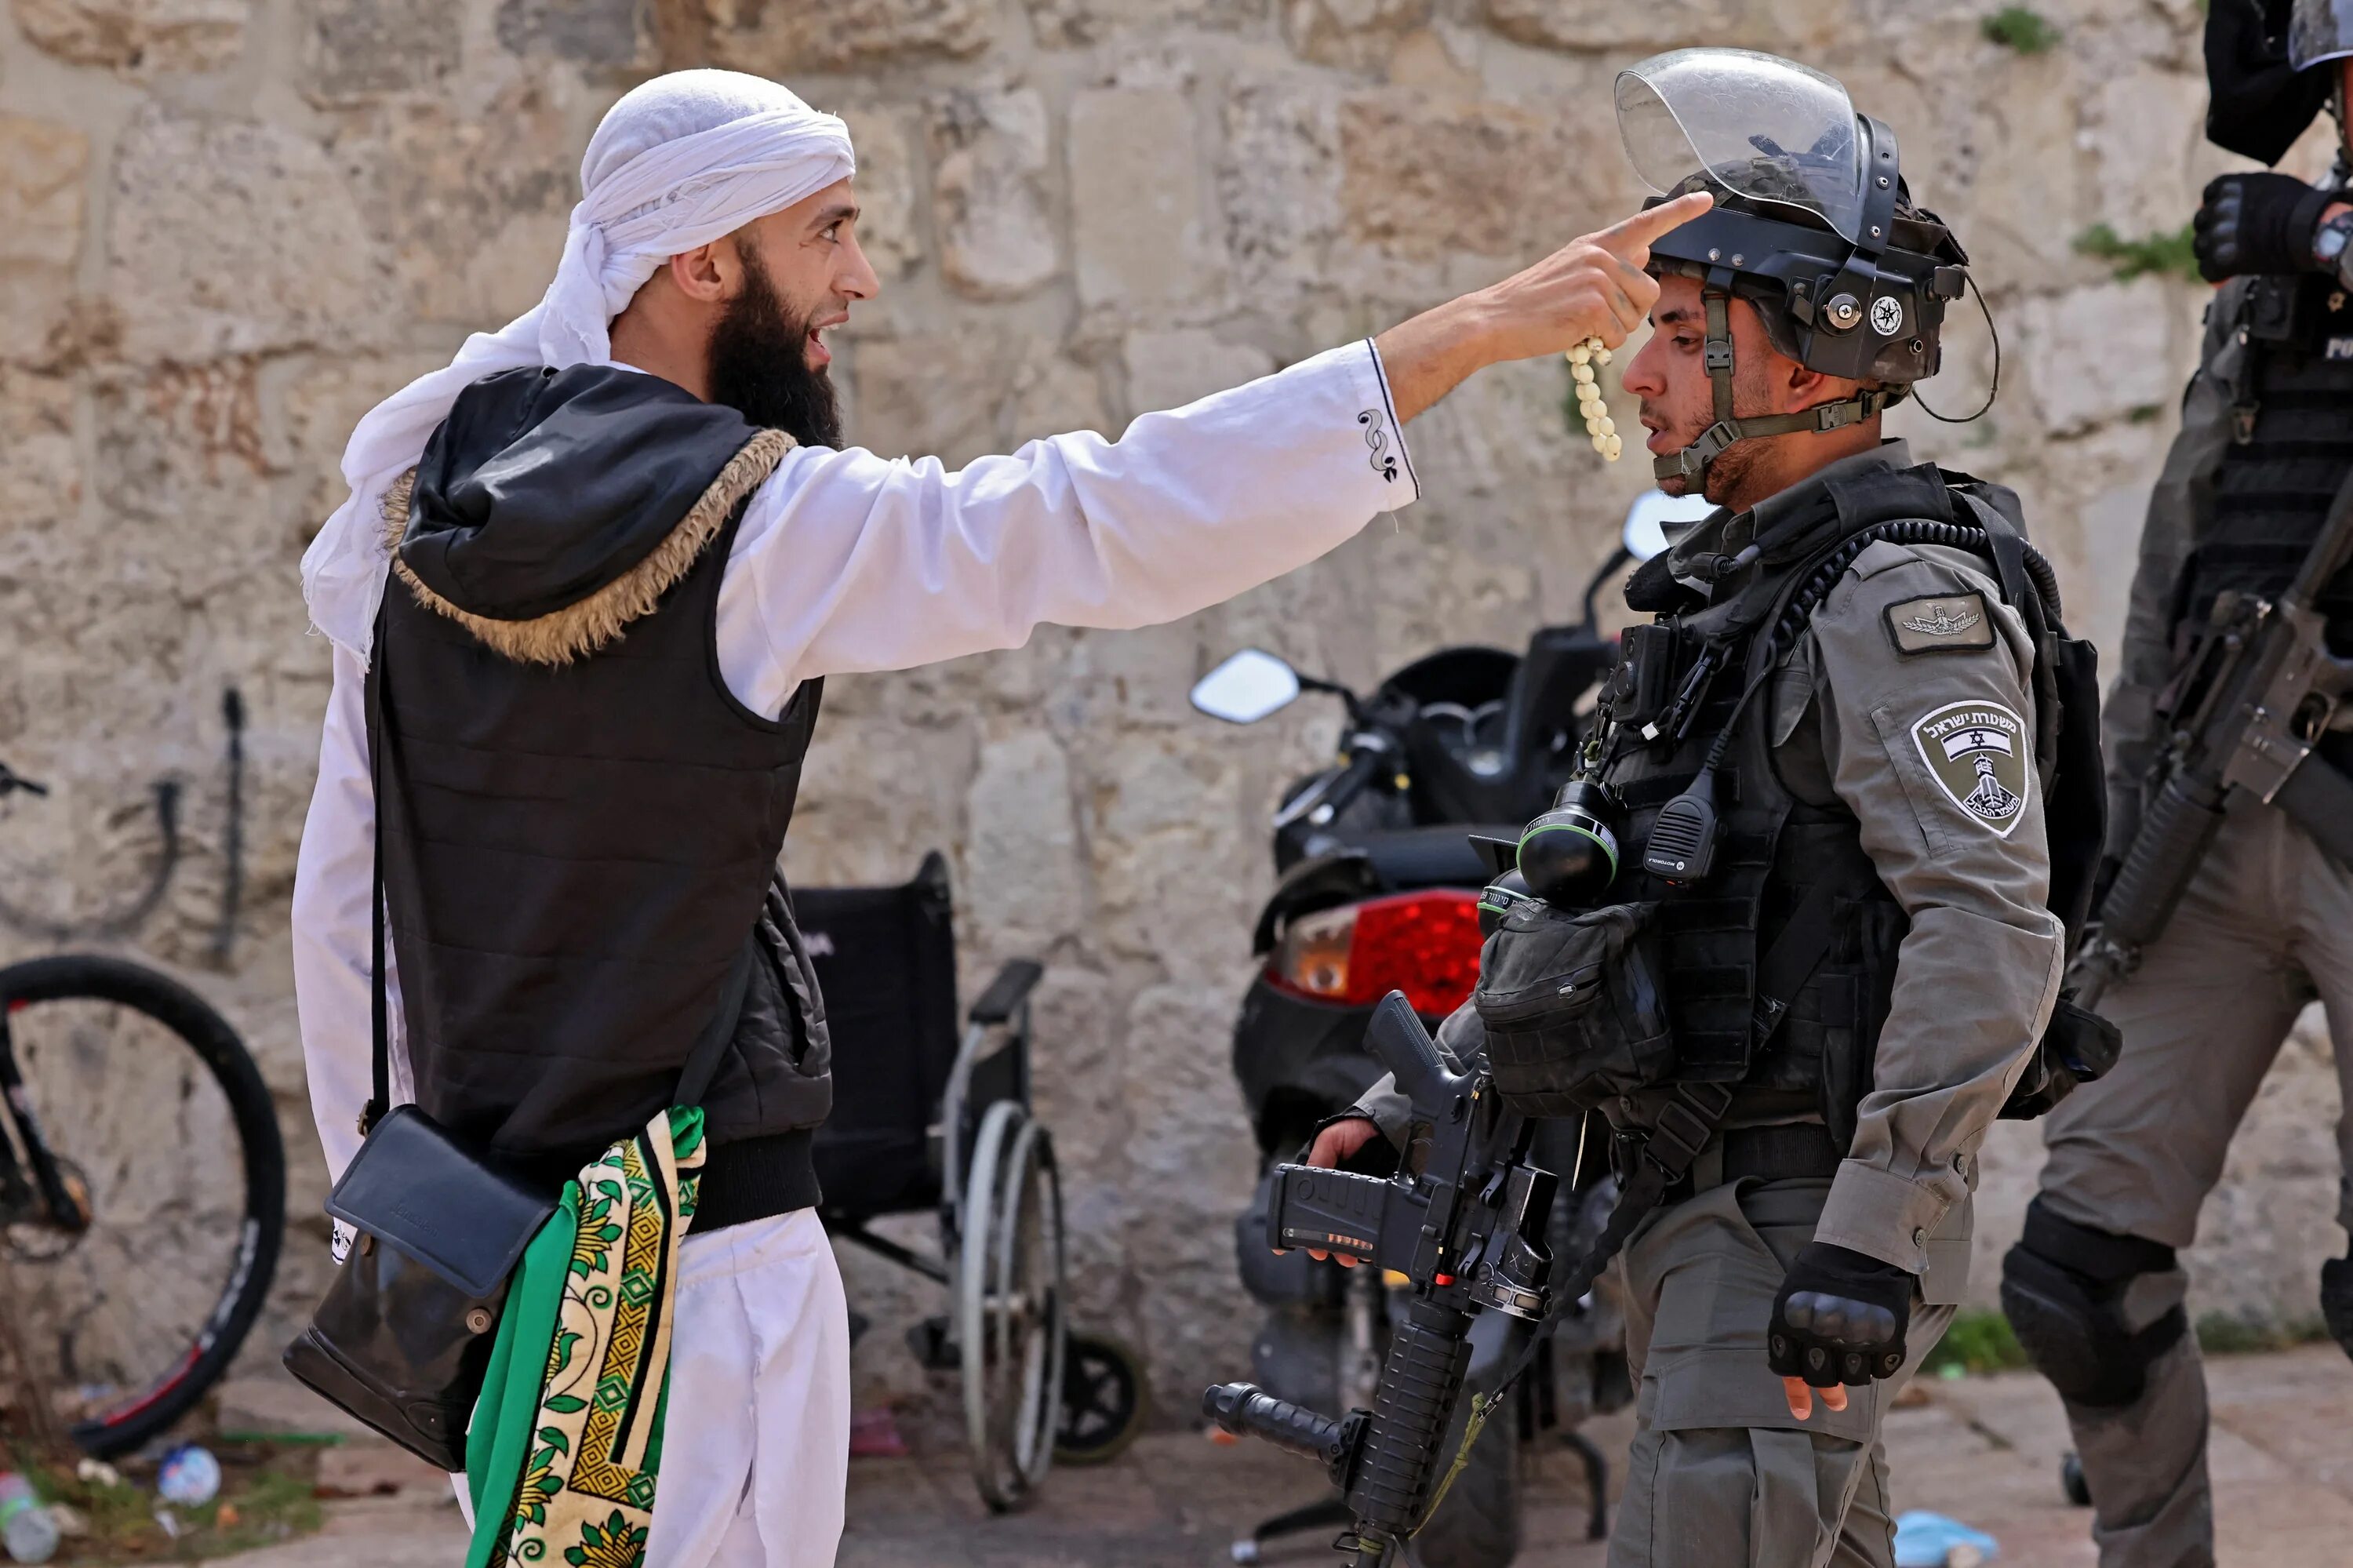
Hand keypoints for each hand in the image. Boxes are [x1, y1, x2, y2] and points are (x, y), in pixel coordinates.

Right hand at [1289, 1116, 1380, 1267]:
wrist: (1388, 1125)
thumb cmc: (1354, 1128)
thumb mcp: (1329, 1139)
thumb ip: (1318, 1158)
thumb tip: (1306, 1179)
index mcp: (1320, 1179)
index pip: (1305, 1207)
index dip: (1298, 1227)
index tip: (1291, 1244)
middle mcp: (1337, 1193)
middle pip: (1327, 1225)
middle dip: (1324, 1243)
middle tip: (1324, 1253)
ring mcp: (1357, 1200)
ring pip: (1348, 1230)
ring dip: (1345, 1246)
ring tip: (1348, 1256)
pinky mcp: (1377, 1200)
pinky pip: (1370, 1224)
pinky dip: (1368, 1240)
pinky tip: (1367, 1249)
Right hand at [1473, 192, 1713, 361]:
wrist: (1495, 319)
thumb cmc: (1533, 303)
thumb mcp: (1572, 271)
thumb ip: (1611, 263)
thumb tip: (1647, 251)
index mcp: (1597, 244)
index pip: (1647, 223)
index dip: (1681, 211)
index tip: (1708, 198)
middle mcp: (1601, 255)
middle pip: (1650, 292)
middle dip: (1630, 314)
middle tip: (1595, 319)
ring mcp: (1598, 278)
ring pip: (1634, 318)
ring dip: (1611, 332)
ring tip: (1578, 326)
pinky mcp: (1592, 304)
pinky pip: (1617, 336)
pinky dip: (1598, 345)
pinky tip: (1574, 336)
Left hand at [1768, 1242, 1914, 1420]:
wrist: (1863, 1246)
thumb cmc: (1821, 1274)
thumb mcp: (1792, 1299)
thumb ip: (1791, 1337)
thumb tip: (1796, 1382)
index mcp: (1791, 1322)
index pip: (1788, 1371)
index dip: (1796, 1394)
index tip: (1803, 1412)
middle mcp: (1821, 1332)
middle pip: (1821, 1380)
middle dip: (1828, 1391)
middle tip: (1836, 1400)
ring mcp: (1856, 1335)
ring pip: (1854, 1378)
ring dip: (1854, 1374)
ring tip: (1856, 1358)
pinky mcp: (1887, 1337)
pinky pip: (1882, 1369)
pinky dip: (1880, 1364)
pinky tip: (1877, 1347)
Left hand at [2192, 172, 2334, 282]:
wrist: (2311, 227)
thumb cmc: (2301, 206)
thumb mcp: (2272, 184)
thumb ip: (2250, 192)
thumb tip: (2246, 200)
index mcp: (2230, 186)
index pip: (2209, 195)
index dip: (2215, 207)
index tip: (2224, 217)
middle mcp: (2220, 208)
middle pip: (2201, 222)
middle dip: (2211, 230)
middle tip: (2226, 241)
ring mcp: (2219, 234)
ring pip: (2200, 247)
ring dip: (2210, 253)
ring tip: (2228, 257)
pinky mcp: (2222, 258)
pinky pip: (2207, 270)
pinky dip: (2216, 273)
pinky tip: (2229, 272)